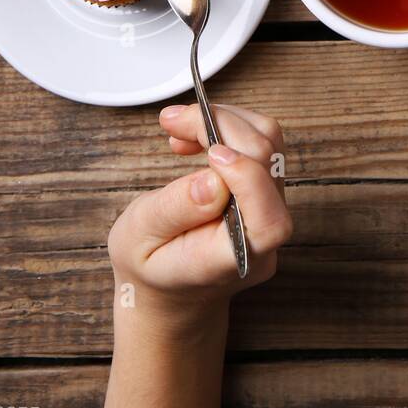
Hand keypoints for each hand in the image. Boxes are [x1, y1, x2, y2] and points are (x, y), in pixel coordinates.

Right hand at [108, 103, 292, 314]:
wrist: (169, 288)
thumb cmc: (149, 266)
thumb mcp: (137, 241)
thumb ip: (174, 211)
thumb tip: (214, 179)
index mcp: (231, 261)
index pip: (268, 222)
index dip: (249, 178)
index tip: (211, 152)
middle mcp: (262, 239)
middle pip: (267, 166)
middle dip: (223, 127)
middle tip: (173, 119)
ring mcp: (270, 214)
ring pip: (269, 147)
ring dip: (226, 122)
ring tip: (179, 123)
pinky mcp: (267, 193)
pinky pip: (261, 149)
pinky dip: (229, 130)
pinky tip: (195, 136)